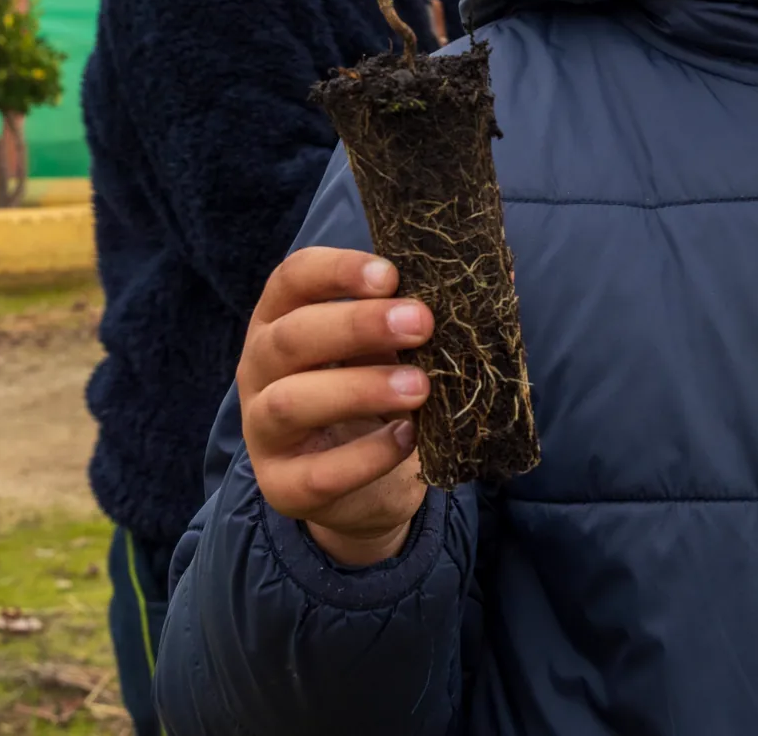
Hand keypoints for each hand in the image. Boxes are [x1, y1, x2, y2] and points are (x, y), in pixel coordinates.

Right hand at [239, 246, 432, 566]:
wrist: (362, 487)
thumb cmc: (375, 398)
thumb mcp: (392, 351)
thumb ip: (422, 317)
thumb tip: (497, 276)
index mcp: (282, 319)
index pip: (293, 278)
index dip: (337, 270)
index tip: (392, 273)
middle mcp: (260, 369)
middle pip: (291, 336)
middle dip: (358, 325)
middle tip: (421, 323)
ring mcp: (263, 431)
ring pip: (291, 402)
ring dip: (360, 389)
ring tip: (420, 388)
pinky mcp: (283, 486)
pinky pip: (318, 473)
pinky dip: (367, 455)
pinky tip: (408, 438)